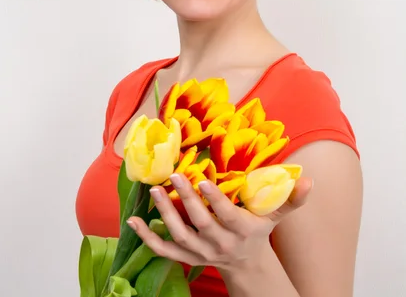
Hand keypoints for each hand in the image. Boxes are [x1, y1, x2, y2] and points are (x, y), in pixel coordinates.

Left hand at [126, 173, 311, 273]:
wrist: (246, 265)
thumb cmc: (258, 233)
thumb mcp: (275, 217)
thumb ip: (290, 199)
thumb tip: (309, 180)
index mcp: (240, 230)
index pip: (226, 215)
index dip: (215, 200)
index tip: (203, 181)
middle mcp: (219, 243)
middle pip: (200, 222)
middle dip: (186, 199)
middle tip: (173, 175)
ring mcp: (200, 252)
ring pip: (180, 234)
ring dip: (164, 214)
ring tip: (153, 191)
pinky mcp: (186, 257)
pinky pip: (164, 249)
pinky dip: (147, 237)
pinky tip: (132, 221)